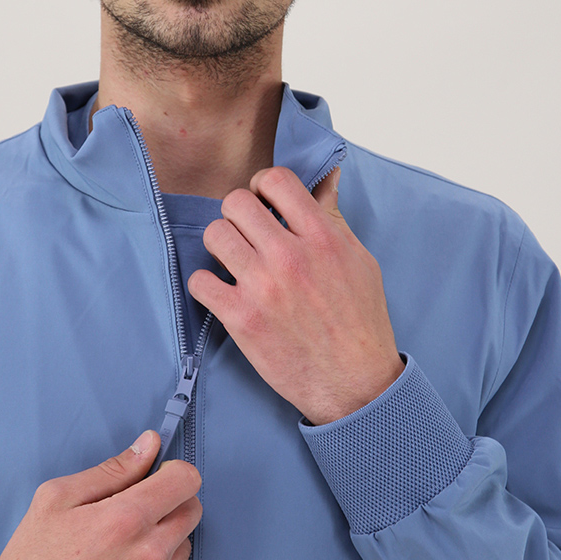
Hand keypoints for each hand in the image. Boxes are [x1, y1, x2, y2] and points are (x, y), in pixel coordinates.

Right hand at [0, 432, 201, 559]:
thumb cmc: (32, 559)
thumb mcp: (57, 499)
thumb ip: (113, 469)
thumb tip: (151, 444)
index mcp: (126, 519)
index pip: (187, 480)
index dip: (172, 474)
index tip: (154, 480)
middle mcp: (149, 556)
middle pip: (192, 511)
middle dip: (170, 504)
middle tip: (133, 516)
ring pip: (183, 547)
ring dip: (162, 542)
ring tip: (118, 554)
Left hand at [188, 166, 403, 424]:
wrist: (356, 384)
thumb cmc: (361, 322)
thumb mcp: (359, 260)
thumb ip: (334, 217)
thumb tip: (326, 176)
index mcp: (322, 236)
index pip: (276, 180)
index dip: (264, 186)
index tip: (264, 203)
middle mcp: (290, 256)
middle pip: (236, 202)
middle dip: (239, 215)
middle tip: (246, 234)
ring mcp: (263, 287)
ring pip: (214, 235)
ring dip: (221, 246)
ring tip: (234, 262)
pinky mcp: (241, 319)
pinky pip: (199, 281)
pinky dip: (206, 286)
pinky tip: (222, 293)